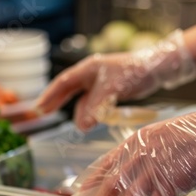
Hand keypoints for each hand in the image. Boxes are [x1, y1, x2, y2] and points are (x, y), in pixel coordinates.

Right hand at [36, 30, 195, 130]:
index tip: (39, 107)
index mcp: (88, 68)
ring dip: (80, 113)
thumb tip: (81, 126)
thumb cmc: (135, 71)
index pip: (64, 82)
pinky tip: (91, 122)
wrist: (156, 69)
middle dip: (56, 102)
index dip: (50, 95)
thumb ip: (97, 106)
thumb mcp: (113, 89)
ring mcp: (100, 83)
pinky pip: (96, 104)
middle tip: (42, 114)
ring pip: (84, 100)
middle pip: (69, 90)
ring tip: (80, 126)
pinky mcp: (110, 91)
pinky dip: (92, 113)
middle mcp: (91, 75)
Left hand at [70, 84, 195, 195]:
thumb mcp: (157, 135)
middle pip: (113, 184)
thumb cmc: (189, 132)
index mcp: (134, 143)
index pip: (105, 163)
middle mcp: (139, 157)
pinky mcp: (170, 185)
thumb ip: (142, 151)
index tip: (79, 190)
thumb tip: (132, 166)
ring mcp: (154, 171)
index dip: (91, 179)